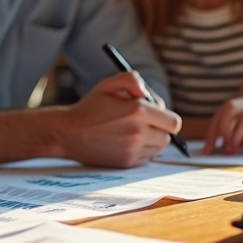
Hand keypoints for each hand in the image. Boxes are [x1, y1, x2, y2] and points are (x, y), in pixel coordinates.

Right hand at [59, 72, 181, 167]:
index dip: (165, 116)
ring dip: (152, 140)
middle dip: (160, 128)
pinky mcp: (126, 163)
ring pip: (159, 148)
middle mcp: (138, 133)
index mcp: (138, 112)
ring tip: (134, 132)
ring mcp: (132, 150)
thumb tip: (147, 92)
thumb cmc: (89, 107)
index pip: (173, 122)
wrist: (68, 133)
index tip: (153, 112)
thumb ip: (131, 79)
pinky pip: (147, 158)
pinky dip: (142, 151)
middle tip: (143, 122)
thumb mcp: (108, 85)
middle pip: (168, 136)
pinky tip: (126, 142)